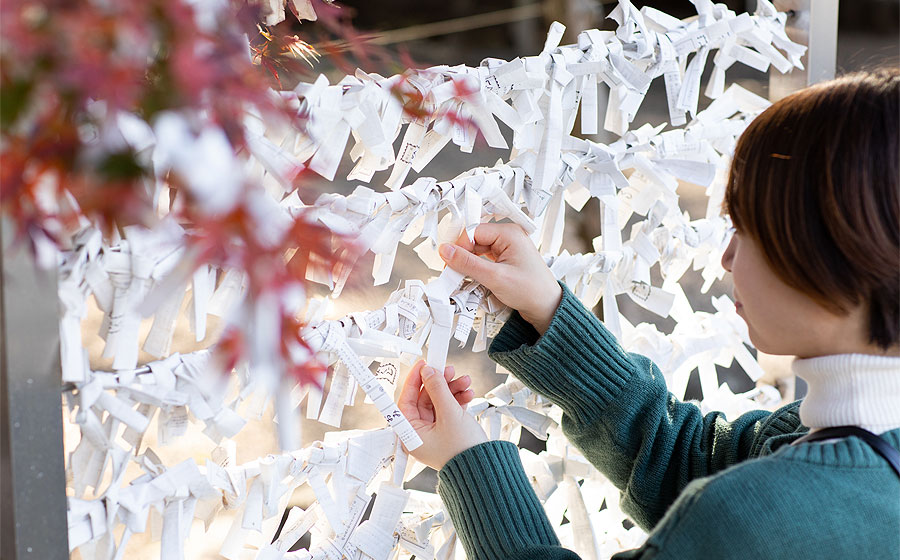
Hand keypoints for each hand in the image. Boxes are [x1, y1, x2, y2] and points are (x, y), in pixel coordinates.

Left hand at [398, 360, 485, 469]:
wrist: (486, 469)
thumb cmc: (463, 451)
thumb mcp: (450, 414)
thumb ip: (438, 389)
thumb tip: (428, 372)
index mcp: (411, 435)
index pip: (405, 401)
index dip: (414, 381)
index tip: (423, 366)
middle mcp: (420, 434)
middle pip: (424, 400)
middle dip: (439, 383)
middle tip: (448, 369)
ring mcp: (434, 433)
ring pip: (438, 402)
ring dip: (451, 390)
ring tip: (465, 381)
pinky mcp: (447, 432)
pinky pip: (448, 410)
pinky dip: (457, 400)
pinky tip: (468, 393)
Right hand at [438, 223, 561, 333]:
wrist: (548, 308)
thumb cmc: (531, 291)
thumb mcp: (495, 277)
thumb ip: (467, 263)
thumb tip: (445, 250)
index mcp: (509, 233)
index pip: (474, 231)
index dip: (459, 246)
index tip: (449, 263)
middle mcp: (508, 237)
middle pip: (474, 241)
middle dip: (463, 257)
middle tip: (453, 274)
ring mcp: (507, 248)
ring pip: (477, 252)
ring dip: (469, 265)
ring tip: (463, 280)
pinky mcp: (506, 260)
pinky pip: (484, 260)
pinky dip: (477, 270)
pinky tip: (473, 281)